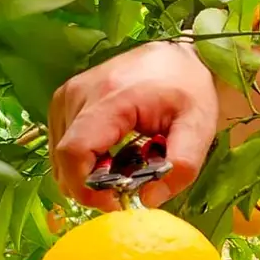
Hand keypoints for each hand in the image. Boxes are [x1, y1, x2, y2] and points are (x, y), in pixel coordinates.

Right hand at [49, 39, 216, 211]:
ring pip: (60, 156)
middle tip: (127, 188)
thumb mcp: (199, 128)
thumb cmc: (190, 89)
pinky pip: (63, 144)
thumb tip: (148, 200)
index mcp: (109, 98)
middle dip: (91, 186)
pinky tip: (113, 155)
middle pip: (64, 160)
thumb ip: (181, 167)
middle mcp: (78, 94)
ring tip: (125, 168)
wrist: (179, 55)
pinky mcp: (66, 99)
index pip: (75, 154)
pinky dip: (85, 160)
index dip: (87, 189)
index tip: (116, 204)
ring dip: (88, 174)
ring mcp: (68, 95)